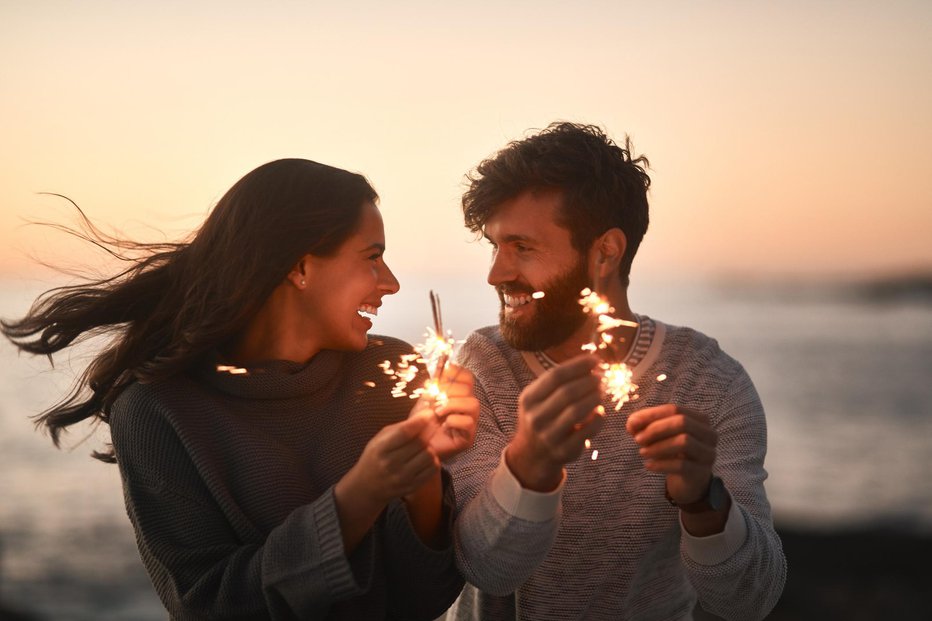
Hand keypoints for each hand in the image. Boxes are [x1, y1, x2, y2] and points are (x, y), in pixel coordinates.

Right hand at [343, 414, 440, 505]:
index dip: (420, 421)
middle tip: (430, 426)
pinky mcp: (412, 486)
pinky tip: (425, 457)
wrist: (367, 486)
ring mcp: (403, 477)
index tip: (428, 414)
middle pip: (420, 442)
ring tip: (424, 445)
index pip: (405, 432)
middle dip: (428, 431)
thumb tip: (424, 415)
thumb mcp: (380, 439)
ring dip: (430, 447)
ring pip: (429, 456)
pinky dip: (433, 460)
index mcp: (380, 449)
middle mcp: (391, 464)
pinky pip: (433, 469)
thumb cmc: (375, 457)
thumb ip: (400, 428)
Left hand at [410, 364, 479, 461]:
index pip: (467, 378)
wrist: (414, 446)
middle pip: (469, 389)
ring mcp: (470, 423)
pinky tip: (443, 425)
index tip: (444, 372)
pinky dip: (454, 420)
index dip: (457, 372)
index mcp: (458, 396)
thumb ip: (434, 385)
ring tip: (438, 412)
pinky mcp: (468, 438)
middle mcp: (467, 408)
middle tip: (436, 399)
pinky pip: (468, 423)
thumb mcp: (424, 400)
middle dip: (450, 391)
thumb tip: (442, 365)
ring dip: (453, 405)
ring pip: (473, 404)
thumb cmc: (420, 424)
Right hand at [507, 354, 603, 490]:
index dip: (578, 365)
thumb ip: (560, 382)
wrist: (532, 455)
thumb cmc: (542, 416)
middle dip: (589, 381)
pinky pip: (587, 431)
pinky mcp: (564, 451)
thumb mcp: (539, 398)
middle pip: (567, 392)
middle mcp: (535, 417)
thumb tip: (591, 363)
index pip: (555, 376)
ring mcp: (549, 436)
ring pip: (577, 411)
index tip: (595, 360)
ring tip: (601, 392)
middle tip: (601, 377)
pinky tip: (600, 411)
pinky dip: (598, 419)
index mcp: (528, 399)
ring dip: (594, 398)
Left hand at [626, 404, 717, 504]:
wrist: (687, 481)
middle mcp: (709, 434)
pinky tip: (648, 466)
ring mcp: (708, 453)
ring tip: (642, 452)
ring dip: (658, 447)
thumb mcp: (658, 435)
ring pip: (684, 442)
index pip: (675, 409)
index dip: (651, 415)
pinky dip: (661, 464)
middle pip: (682, 422)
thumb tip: (632, 423)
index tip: (631, 424)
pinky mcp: (702, 472)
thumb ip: (644, 425)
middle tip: (637, 440)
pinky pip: (682, 465)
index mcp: (699, 419)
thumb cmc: (672, 451)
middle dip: (656, 430)